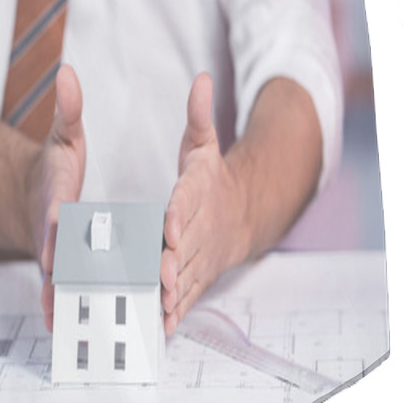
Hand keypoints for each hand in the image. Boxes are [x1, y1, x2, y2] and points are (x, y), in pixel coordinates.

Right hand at [29, 64, 85, 331]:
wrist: (32, 200)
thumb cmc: (55, 170)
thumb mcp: (65, 139)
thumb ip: (68, 111)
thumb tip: (68, 72)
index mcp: (56, 201)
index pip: (55, 211)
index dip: (55, 220)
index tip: (55, 229)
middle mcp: (51, 234)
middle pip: (54, 254)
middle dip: (59, 270)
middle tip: (66, 288)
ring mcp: (53, 258)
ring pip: (54, 281)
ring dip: (59, 299)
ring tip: (63, 321)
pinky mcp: (59, 274)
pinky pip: (60, 294)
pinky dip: (61, 310)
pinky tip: (65, 329)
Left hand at [160, 73, 247, 335]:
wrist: (243, 213)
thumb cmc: (211, 179)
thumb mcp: (204, 144)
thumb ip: (198, 117)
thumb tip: (200, 78)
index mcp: (199, 192)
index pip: (187, 201)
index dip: (179, 214)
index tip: (169, 225)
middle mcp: (202, 227)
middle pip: (185, 244)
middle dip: (173, 260)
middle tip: (159, 274)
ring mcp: (202, 254)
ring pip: (187, 273)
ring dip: (175, 289)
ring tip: (159, 302)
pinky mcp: (199, 275)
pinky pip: (189, 294)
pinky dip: (177, 310)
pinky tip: (163, 324)